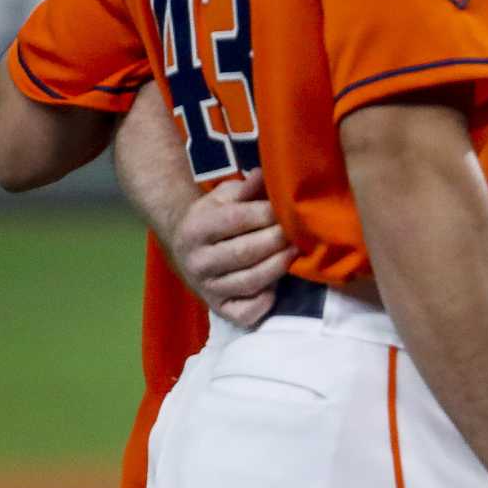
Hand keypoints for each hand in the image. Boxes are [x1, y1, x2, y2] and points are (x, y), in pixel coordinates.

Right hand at [172, 169, 292, 325]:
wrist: (186, 250)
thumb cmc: (214, 218)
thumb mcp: (222, 197)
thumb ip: (245, 188)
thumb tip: (264, 175)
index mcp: (196, 229)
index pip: (237, 220)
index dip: (269, 213)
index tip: (291, 208)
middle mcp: (198, 261)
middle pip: (246, 252)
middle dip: (279, 240)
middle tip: (302, 231)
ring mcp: (207, 288)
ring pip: (251, 281)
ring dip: (279, 267)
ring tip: (297, 251)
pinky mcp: (219, 309)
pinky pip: (246, 312)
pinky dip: (266, 301)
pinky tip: (277, 286)